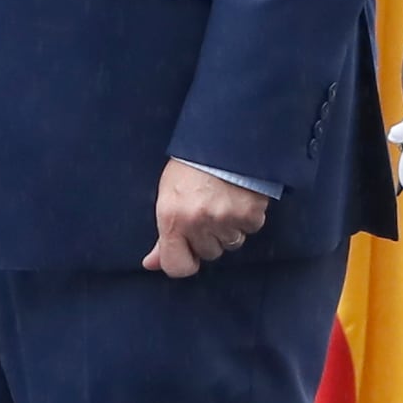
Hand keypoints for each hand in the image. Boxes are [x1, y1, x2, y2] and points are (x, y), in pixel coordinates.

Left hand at [146, 159, 270, 280]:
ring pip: (232, 242)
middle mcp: (197, 221)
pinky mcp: (250, 212)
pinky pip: (251, 228)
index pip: (177, 267)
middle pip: (209, 253)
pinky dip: (248, 216)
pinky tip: (240, 196)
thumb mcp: (168, 197)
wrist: (222, 136)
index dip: (185, 261)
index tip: (189, 250)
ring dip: (230, 227)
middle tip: (208, 208)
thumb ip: (163, 235)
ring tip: (224, 199)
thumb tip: (151, 263)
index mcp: (172, 218)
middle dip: (210, 237)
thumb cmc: (190, 165)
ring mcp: (226, 218)